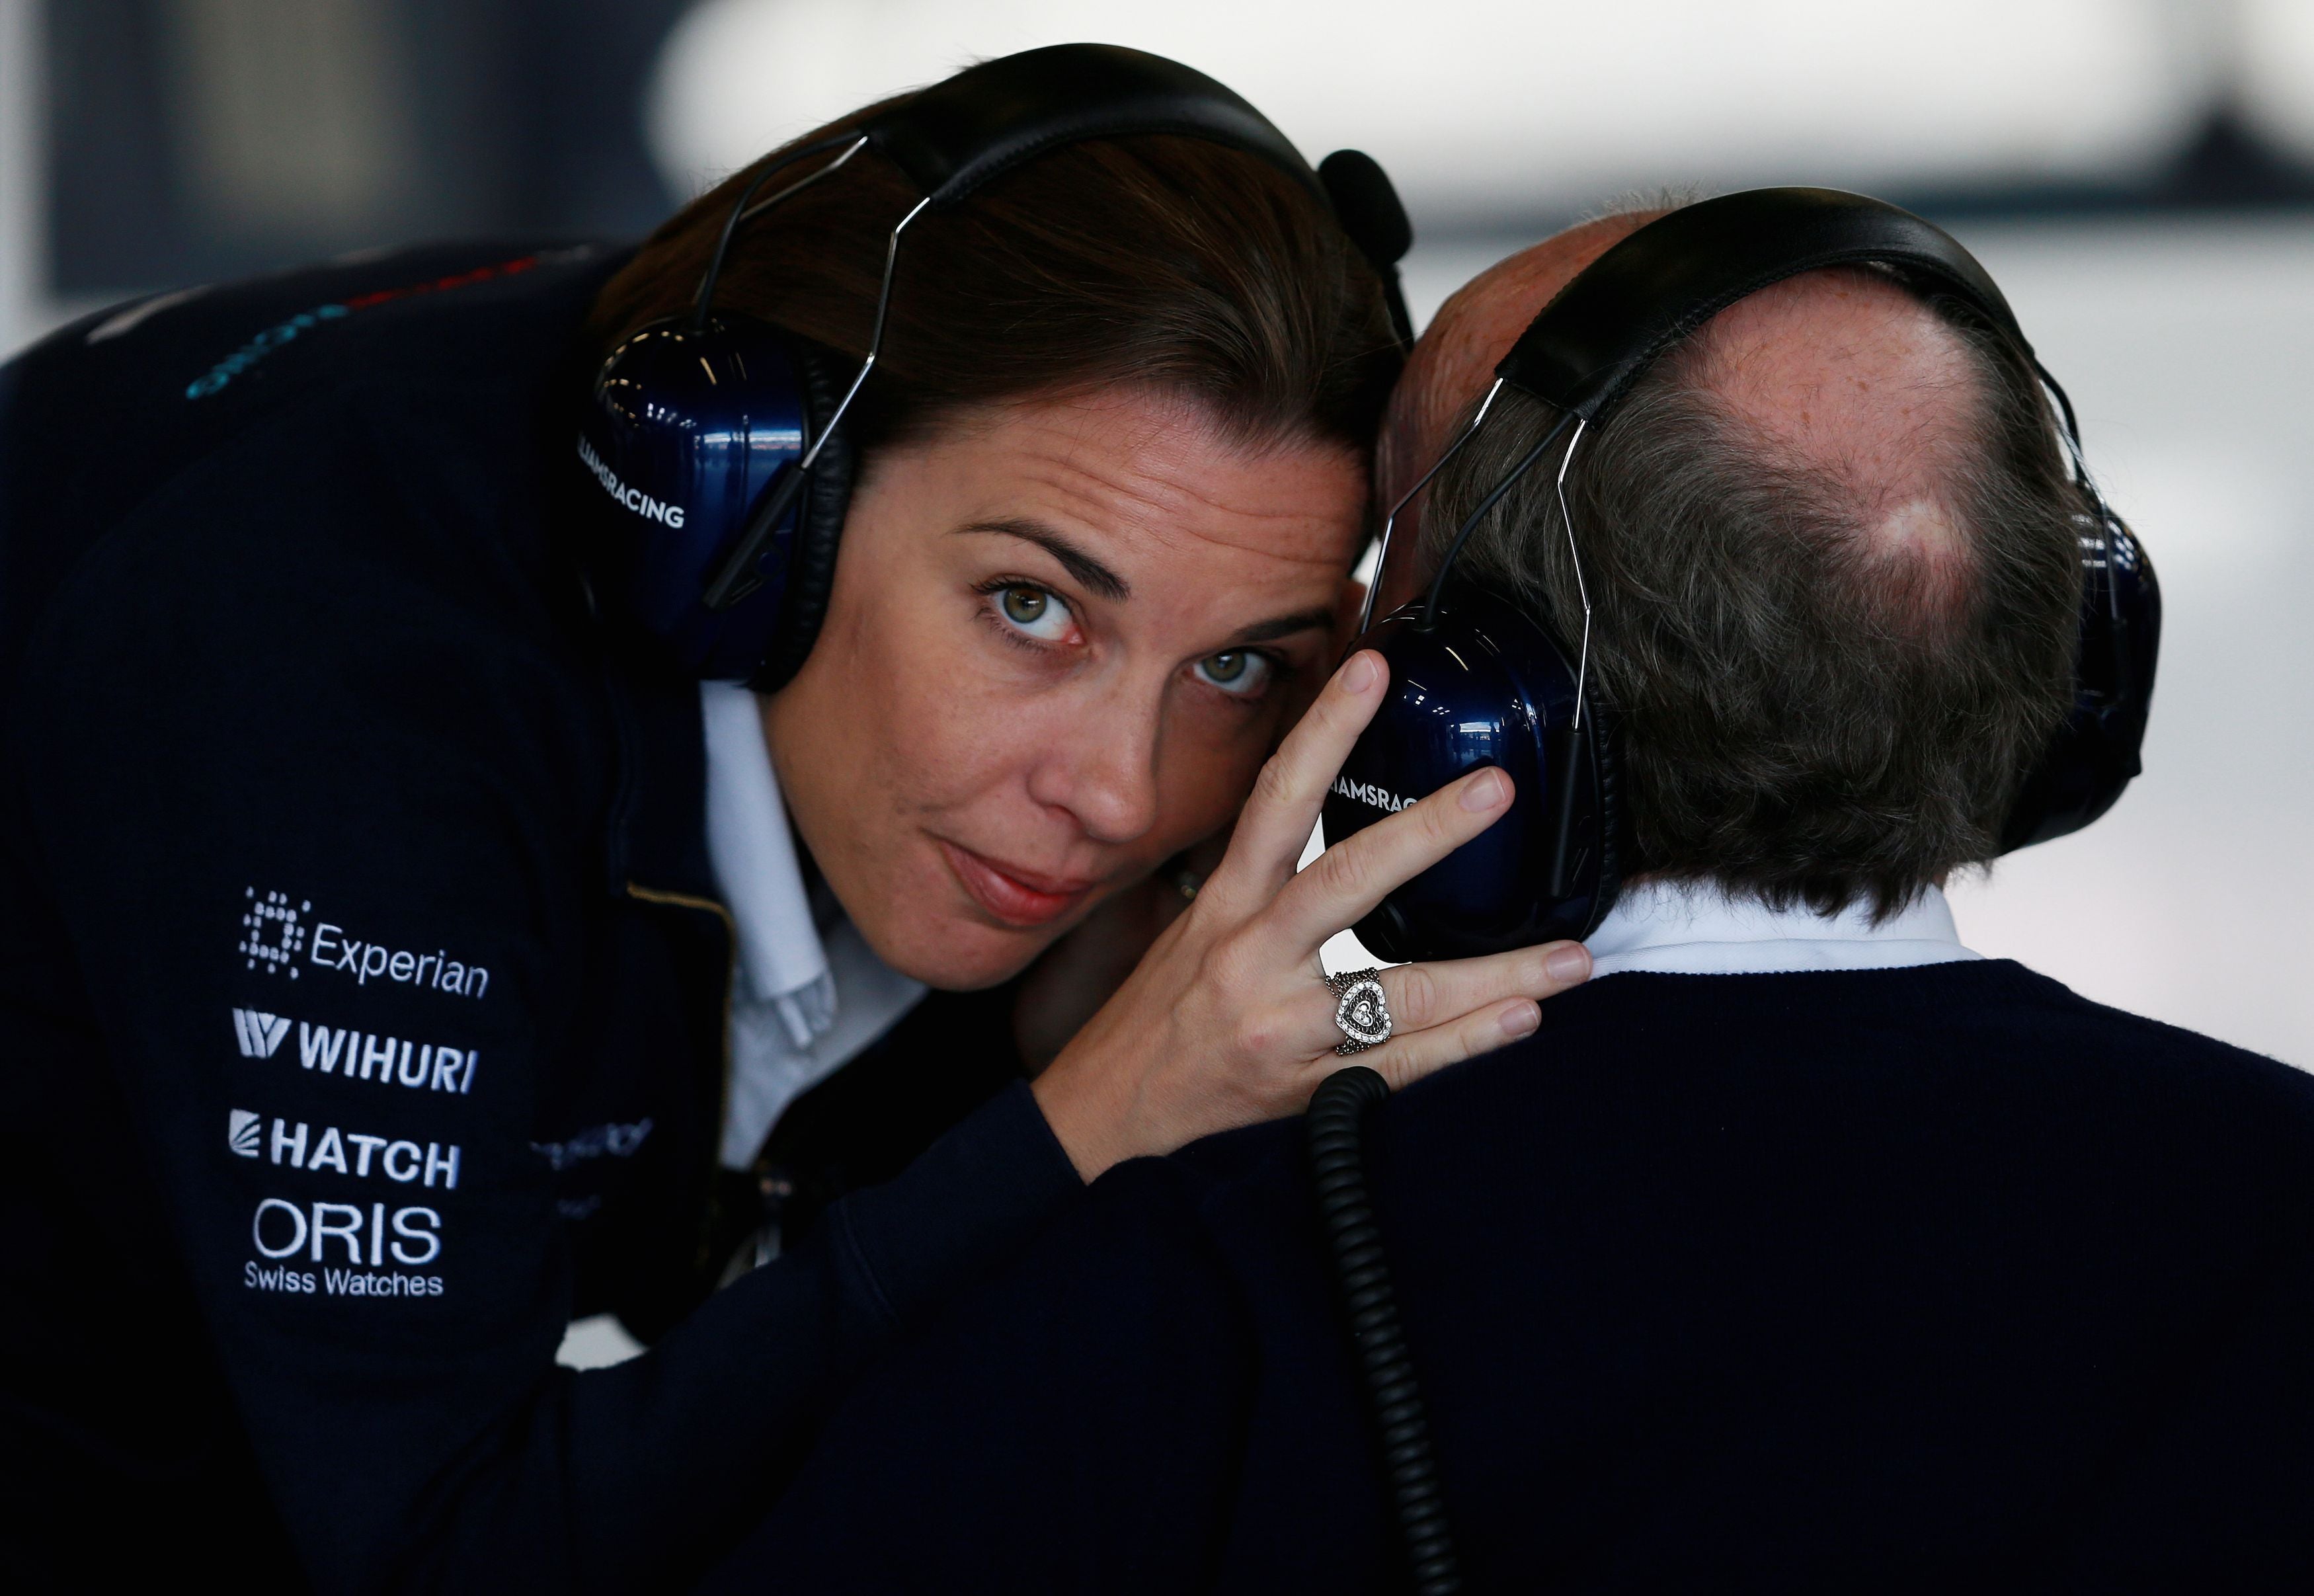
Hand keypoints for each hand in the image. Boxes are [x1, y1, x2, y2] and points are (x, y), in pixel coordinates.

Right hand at [1030, 649, 1592, 1179]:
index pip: (1276, 799)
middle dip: (1428, 831)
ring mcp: (1279, 1029)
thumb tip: (1317, 820)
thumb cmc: (1153, 1027)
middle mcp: (1250, 959)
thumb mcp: (1190, 937)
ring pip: (1400, 992)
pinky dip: (1466, 1045)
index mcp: (1223, 907)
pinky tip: (1521, 1022)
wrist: (1100, 1126)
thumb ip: (1255, 888)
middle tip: (1498, 788)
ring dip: (1496, 974)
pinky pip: (1398, 1068)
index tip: (1372, 669)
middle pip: (1347, 879)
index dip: (1323, 730)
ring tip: (1571, 957)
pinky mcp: (1301, 1096)